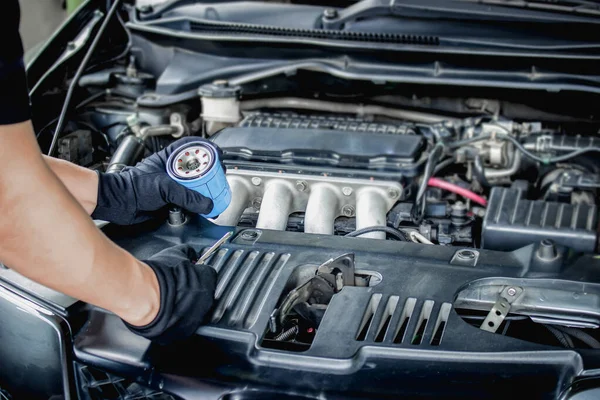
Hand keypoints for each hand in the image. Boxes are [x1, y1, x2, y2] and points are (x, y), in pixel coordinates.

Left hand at [92, 137, 218, 224]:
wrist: (118, 203)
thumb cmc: (132, 186)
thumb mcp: (164, 187)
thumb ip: (186, 196)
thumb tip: (206, 204)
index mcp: (169, 158)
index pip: (192, 146)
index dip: (207, 148)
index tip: (218, 155)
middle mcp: (171, 169)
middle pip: (197, 167)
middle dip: (210, 172)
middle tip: (219, 177)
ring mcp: (171, 184)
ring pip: (193, 184)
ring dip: (203, 189)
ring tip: (213, 193)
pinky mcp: (169, 199)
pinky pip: (187, 199)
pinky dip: (195, 203)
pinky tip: (200, 207)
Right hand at [124, 244, 216, 343]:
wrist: (144, 298)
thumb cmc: (159, 277)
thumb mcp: (175, 253)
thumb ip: (188, 252)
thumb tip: (191, 252)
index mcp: (207, 280)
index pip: (208, 273)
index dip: (196, 271)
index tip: (188, 271)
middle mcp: (207, 300)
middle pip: (204, 292)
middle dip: (193, 288)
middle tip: (177, 285)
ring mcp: (197, 317)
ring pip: (195, 309)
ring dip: (187, 304)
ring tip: (171, 298)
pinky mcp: (185, 330)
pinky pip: (186, 323)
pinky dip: (179, 318)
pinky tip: (168, 310)